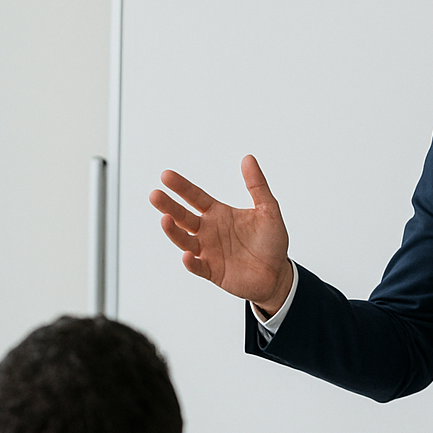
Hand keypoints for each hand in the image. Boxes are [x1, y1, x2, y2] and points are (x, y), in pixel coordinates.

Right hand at [148, 155, 294, 313]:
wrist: (277, 274)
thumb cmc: (271, 242)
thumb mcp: (268, 210)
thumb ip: (258, 186)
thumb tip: (248, 158)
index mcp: (219, 214)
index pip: (195, 197)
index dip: (181, 187)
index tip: (166, 175)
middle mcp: (209, 231)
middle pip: (183, 216)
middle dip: (168, 206)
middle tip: (155, 195)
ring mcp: (208, 252)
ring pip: (184, 240)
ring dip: (173, 231)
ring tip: (165, 219)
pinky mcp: (212, 271)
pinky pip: (198, 266)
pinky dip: (190, 262)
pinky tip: (186, 255)